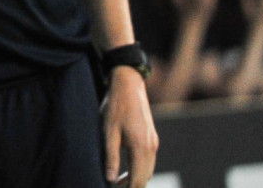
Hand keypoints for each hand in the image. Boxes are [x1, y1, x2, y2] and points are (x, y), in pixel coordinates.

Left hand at [103, 68, 157, 187]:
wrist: (128, 85)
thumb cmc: (116, 107)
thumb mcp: (109, 132)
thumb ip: (111, 157)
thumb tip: (111, 180)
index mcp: (141, 147)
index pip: (138, 179)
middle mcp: (151, 147)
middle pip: (145, 177)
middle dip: (131, 186)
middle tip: (113, 187)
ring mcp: (153, 142)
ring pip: (148, 169)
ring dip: (135, 178)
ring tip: (117, 181)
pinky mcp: (152, 137)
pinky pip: (148, 160)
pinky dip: (139, 168)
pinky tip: (125, 168)